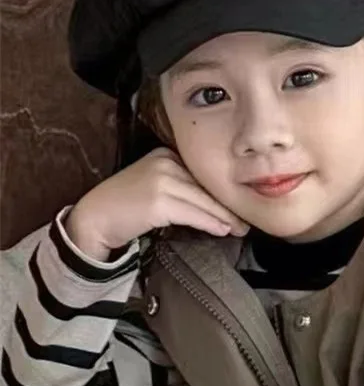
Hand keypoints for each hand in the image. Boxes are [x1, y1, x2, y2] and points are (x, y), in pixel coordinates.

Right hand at [66, 147, 247, 260]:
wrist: (94, 219)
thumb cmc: (128, 208)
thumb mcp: (158, 188)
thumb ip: (185, 190)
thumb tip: (221, 206)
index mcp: (166, 155)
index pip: (203, 176)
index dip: (223, 193)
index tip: (241, 206)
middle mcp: (164, 162)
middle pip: (205, 187)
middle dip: (228, 206)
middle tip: (248, 221)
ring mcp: (160, 179)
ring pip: (203, 200)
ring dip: (225, 217)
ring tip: (240, 228)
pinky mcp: (157, 200)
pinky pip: (193, 213)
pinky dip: (210, 222)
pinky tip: (222, 230)